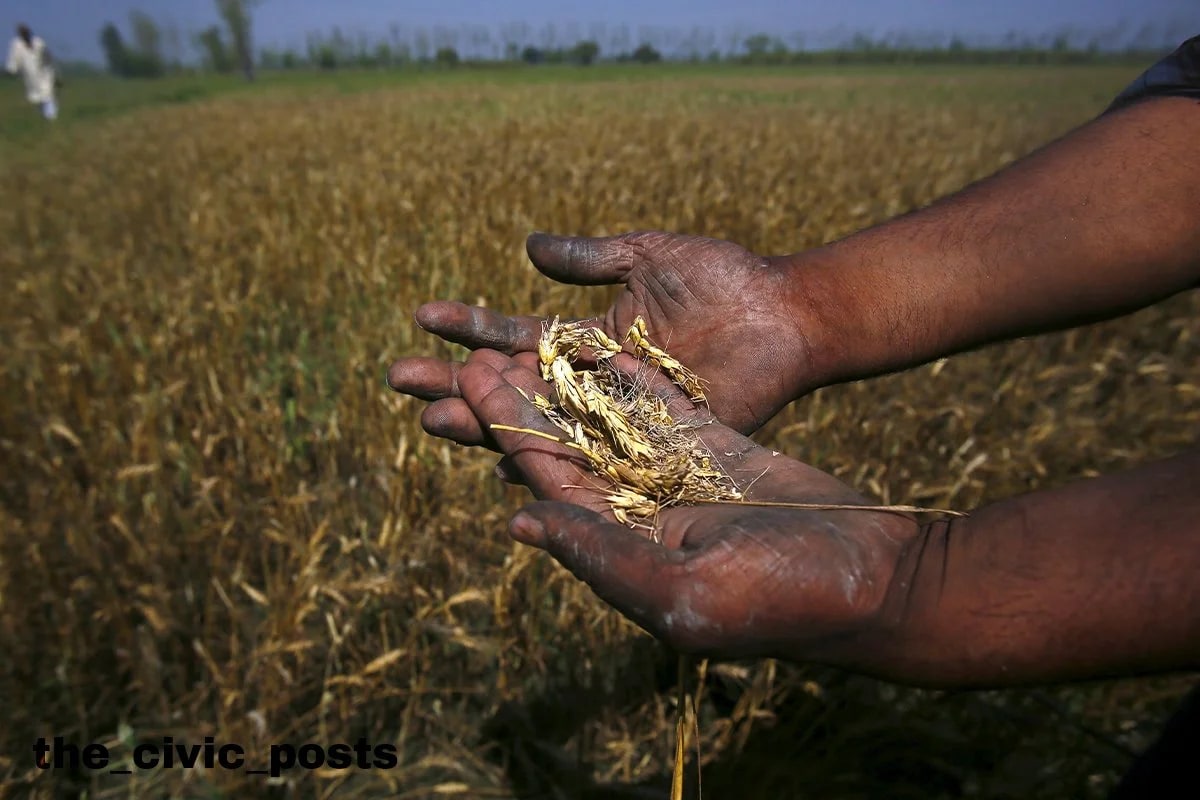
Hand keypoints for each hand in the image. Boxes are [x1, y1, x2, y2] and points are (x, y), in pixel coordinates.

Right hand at [387, 231, 815, 442]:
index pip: (515, 336)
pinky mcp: (649, 445)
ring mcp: (618, 418)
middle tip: (398, 378)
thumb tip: (527, 245)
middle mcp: (593, 384)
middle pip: (511, 388)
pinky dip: (549, 464)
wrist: (784, 314)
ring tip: (432, 418)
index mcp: (590, 338)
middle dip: (455, 382)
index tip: (421, 316)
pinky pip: (590, 459)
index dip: (470, 327)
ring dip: (484, 422)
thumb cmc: (723, 280)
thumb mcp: (649, 256)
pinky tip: (503, 466)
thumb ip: (592, 257)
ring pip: (539, 425)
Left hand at [453, 348, 916, 661]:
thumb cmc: (786, 598)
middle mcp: (642, 513)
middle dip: (521, 403)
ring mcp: (680, 479)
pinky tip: (594, 347)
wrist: (876, 578)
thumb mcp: (685, 588)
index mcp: (625, 548)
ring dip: (564, 386)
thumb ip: (602, 554)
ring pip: (606, 423)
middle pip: (566, 448)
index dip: (506, 432)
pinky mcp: (719, 451)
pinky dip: (628, 378)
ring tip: (521, 340)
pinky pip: (662, 410)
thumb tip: (518, 523)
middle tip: (473, 354)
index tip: (466, 384)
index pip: (549, 482)